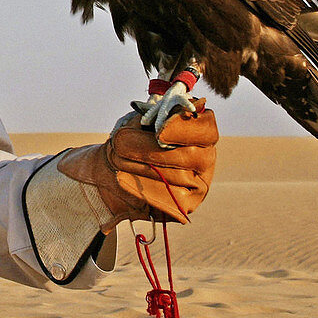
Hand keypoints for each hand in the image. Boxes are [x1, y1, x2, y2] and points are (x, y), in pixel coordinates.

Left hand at [58, 103, 217, 226]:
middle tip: (121, 144)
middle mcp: (206, 156)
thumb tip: (152, 113)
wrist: (112, 169)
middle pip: (192, 156)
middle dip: (152, 150)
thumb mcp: (137, 121)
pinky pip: (171, 199)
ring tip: (116, 159)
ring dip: (142, 168)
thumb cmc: (130, 138)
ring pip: (179, 178)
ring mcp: (200, 182)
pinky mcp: (188, 204)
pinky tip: (122, 179)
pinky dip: (144, 189)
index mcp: (199, 131)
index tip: (158, 131)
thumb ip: (149, 116)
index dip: (184, 130)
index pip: (206, 129)